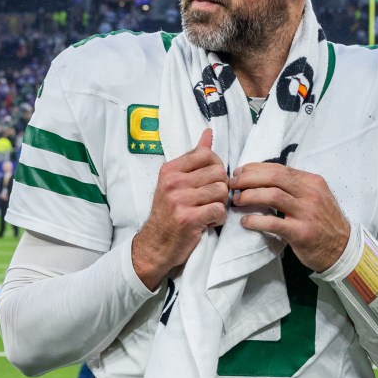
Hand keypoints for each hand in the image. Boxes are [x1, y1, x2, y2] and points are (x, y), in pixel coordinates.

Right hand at [132, 129, 228, 289]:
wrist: (155, 244)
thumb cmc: (169, 212)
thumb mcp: (175, 181)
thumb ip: (193, 157)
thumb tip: (208, 132)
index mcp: (170, 170)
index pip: (206, 154)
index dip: (216, 167)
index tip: (210, 180)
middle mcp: (173, 182)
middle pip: (218, 173)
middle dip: (221, 188)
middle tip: (212, 199)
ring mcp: (180, 200)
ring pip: (221, 191)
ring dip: (221, 204)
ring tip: (209, 211)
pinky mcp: (189, 218)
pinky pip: (219, 209)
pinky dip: (219, 218)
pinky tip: (209, 222)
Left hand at [230, 163, 350, 272]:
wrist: (341, 249)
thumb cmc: (322, 221)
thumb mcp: (314, 196)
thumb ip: (293, 186)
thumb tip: (261, 177)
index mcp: (312, 181)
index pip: (278, 168)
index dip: (255, 169)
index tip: (240, 173)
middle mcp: (311, 194)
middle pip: (274, 177)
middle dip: (248, 178)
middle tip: (233, 184)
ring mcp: (307, 213)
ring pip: (273, 195)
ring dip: (249, 196)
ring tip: (237, 201)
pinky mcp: (301, 233)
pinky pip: (273, 223)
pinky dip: (255, 220)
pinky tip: (245, 221)